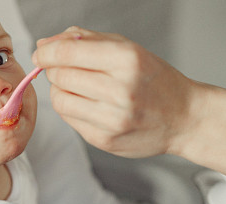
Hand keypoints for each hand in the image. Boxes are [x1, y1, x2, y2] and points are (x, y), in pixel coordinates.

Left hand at [32, 26, 196, 157]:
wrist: (184, 118)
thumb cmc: (154, 80)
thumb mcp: (128, 49)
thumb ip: (86, 41)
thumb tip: (45, 44)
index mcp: (127, 60)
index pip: (67, 53)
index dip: (46, 52)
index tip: (41, 54)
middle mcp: (120, 91)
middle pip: (60, 76)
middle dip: (54, 70)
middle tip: (64, 69)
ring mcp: (112, 120)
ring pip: (59, 100)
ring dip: (60, 90)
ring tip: (77, 87)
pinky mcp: (104, 140)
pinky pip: (69, 119)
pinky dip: (71, 108)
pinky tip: (88, 104)